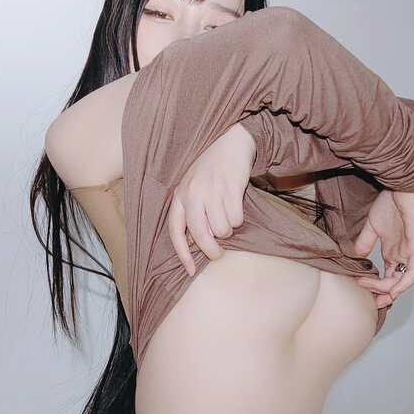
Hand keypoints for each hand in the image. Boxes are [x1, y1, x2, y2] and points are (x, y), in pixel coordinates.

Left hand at [167, 123, 256, 275]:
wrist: (230, 142)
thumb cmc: (211, 171)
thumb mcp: (193, 189)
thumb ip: (191, 213)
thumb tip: (194, 243)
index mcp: (179, 196)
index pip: (175, 231)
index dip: (182, 254)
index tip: (190, 271)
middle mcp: (192, 193)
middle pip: (201, 235)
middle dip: (212, 251)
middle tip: (219, 254)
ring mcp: (211, 190)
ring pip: (222, 230)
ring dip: (228, 230)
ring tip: (228, 216)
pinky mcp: (230, 187)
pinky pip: (236, 219)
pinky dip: (238, 219)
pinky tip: (236, 206)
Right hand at [353, 167, 413, 308]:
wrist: (407, 184)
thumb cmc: (393, 199)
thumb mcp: (373, 225)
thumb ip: (365, 242)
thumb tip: (355, 256)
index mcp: (394, 250)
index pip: (388, 274)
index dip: (377, 286)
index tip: (361, 288)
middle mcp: (403, 254)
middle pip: (394, 281)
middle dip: (381, 293)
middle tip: (367, 297)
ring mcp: (411, 252)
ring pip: (402, 280)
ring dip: (386, 289)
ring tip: (369, 288)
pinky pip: (413, 271)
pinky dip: (404, 283)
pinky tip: (393, 290)